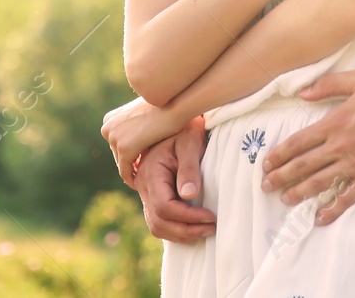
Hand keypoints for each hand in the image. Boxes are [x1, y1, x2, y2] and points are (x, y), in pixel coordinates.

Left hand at [101, 96, 187, 186]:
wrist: (175, 103)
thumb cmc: (166, 106)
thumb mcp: (144, 112)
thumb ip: (136, 123)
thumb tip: (138, 135)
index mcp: (110, 118)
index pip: (116, 143)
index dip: (129, 154)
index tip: (140, 163)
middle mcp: (108, 127)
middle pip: (117, 154)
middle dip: (130, 162)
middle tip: (144, 173)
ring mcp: (114, 138)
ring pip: (121, 163)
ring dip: (132, 170)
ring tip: (146, 177)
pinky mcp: (124, 148)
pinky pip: (125, 171)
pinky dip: (132, 179)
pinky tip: (142, 183)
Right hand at [132, 116, 215, 241]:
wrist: (176, 121)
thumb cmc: (186, 130)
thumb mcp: (190, 142)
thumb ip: (189, 168)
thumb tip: (190, 195)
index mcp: (150, 173)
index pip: (165, 207)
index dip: (188, 217)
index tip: (211, 217)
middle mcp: (143, 185)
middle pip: (158, 222)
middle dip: (186, 230)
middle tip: (212, 228)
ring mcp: (145, 192)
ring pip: (157, 226)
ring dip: (181, 234)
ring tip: (206, 231)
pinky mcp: (152, 196)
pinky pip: (159, 221)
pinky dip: (175, 229)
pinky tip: (194, 227)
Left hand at [259, 69, 354, 225]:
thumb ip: (329, 85)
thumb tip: (303, 93)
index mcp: (336, 122)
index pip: (299, 142)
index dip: (280, 154)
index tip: (266, 163)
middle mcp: (342, 146)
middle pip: (304, 165)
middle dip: (282, 176)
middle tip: (266, 186)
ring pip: (321, 183)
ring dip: (300, 192)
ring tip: (285, 200)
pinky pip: (349, 197)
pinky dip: (333, 209)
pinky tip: (320, 217)